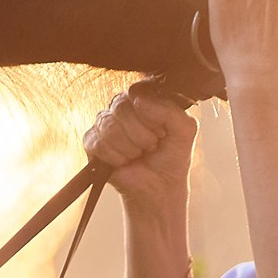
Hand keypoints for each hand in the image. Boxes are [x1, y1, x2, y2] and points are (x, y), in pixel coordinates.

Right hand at [84, 86, 197, 216]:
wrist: (160, 187)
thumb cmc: (172, 156)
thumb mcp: (185, 130)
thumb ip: (170, 111)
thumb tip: (139, 102)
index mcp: (144, 98)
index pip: (137, 91)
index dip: (150, 113)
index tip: (162, 131)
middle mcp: (123, 106)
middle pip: (121, 106)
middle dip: (141, 133)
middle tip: (151, 146)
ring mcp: (105, 123)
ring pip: (108, 125)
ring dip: (129, 147)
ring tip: (138, 154)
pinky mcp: (92, 142)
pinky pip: (97, 142)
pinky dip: (115, 157)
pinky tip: (124, 161)